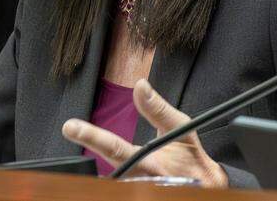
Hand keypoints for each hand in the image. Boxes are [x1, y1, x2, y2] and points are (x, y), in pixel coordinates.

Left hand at [61, 78, 226, 184]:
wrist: (206, 186)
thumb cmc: (190, 157)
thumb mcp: (180, 128)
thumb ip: (157, 109)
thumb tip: (140, 85)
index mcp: (150, 164)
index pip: (116, 148)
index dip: (91, 137)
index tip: (70, 127)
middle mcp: (141, 182)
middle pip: (105, 175)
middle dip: (86, 167)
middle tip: (74, 142)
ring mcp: (138, 192)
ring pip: (109, 185)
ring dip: (95, 178)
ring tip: (85, 167)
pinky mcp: (136, 194)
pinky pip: (117, 188)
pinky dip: (109, 182)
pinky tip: (98, 177)